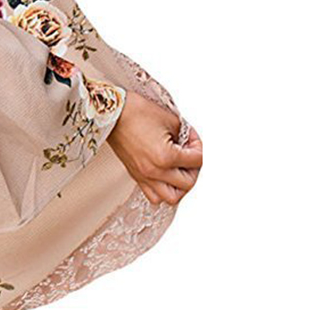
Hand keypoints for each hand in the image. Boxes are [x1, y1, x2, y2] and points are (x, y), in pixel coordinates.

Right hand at [107, 91, 202, 205]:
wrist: (111, 112)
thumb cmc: (135, 111)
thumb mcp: (169, 119)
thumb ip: (184, 135)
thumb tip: (189, 144)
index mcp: (166, 156)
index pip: (197, 160)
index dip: (198, 146)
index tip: (192, 137)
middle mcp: (155, 171)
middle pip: (188, 183)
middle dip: (194, 168)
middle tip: (190, 155)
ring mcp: (144, 175)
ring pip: (171, 197)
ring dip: (180, 186)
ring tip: (180, 171)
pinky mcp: (135, 175)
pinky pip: (153, 196)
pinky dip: (163, 191)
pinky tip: (165, 177)